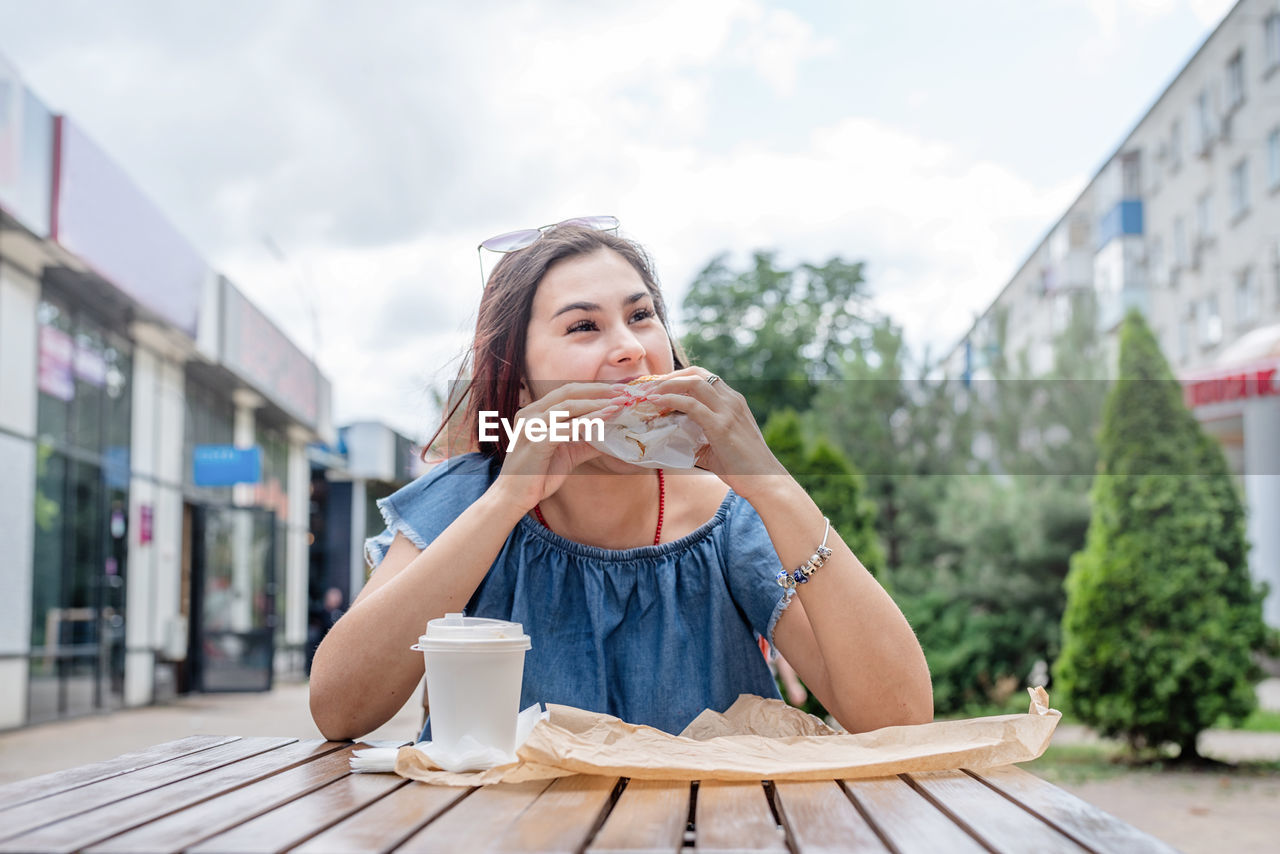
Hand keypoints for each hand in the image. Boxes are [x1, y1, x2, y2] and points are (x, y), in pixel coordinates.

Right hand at [490, 383, 618, 511]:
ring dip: (596, 404)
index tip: (617, 391)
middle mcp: (531, 413)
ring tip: (618, 405)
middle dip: (597, 390)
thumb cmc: (537, 476)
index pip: (566, 392)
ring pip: (568, 407)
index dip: (593, 389)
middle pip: (568, 392)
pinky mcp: (536, 442)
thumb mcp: (566, 454)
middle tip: (622, 392)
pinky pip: (565, 428)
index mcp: (535, 413)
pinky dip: (586, 423)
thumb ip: (585, 442)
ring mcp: (531, 426)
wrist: (513, 497)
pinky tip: (603, 421)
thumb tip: (610, 435)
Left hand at [640, 368, 786, 496]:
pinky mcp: (721, 425)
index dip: (680, 378)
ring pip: (694, 383)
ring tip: (650, 394)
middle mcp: (732, 400)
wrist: (765, 480)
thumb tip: (672, 437)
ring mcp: (728, 411)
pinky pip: (691, 404)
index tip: (660, 387)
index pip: (704, 377)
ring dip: (668, 385)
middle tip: (650, 388)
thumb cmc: (743, 467)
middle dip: (670, 377)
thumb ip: (699, 436)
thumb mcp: (719, 445)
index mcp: (733, 402)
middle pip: (697, 374)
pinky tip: (657, 403)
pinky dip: (670, 400)